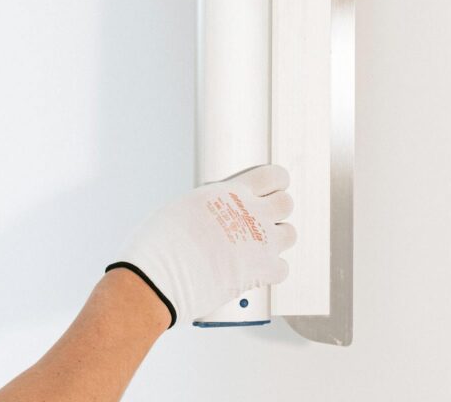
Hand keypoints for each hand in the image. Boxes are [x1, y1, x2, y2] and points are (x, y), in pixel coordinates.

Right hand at [105, 164, 295, 325]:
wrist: (160, 275)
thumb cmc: (162, 240)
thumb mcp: (188, 205)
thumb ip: (213, 204)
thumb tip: (216, 210)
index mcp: (233, 191)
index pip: (273, 175)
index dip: (275, 183)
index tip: (269, 190)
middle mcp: (252, 212)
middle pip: (286, 202)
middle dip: (276, 211)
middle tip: (259, 222)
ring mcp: (260, 242)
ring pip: (290, 234)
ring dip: (277, 240)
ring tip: (257, 248)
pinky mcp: (260, 272)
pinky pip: (283, 268)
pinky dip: (271, 272)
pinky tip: (254, 273)